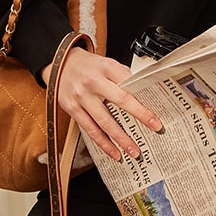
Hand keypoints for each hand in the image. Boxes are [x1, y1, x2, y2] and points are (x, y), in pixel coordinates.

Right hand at [42, 48, 163, 161]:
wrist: (59, 64)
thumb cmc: (88, 66)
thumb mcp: (107, 63)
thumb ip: (123, 76)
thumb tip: (143, 93)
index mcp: (106, 68)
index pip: (130, 85)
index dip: (144, 99)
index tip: (156, 112)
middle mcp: (93, 82)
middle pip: (120, 100)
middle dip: (140, 115)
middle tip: (154, 128)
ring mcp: (82, 97)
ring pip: (104, 121)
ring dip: (121, 138)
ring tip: (133, 151)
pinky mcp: (72, 109)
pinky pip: (90, 129)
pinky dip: (103, 143)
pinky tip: (114, 152)